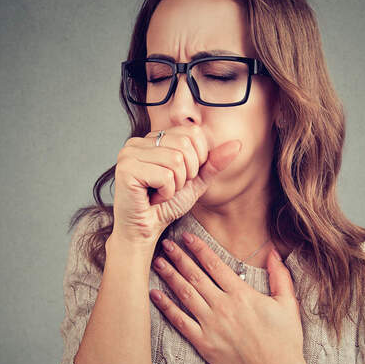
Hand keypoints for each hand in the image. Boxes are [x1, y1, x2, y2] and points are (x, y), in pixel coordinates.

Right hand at [111, 125, 241, 243]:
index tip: (181, 177)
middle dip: (187, 173)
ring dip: (176, 185)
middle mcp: (138, 141)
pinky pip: (164, 176)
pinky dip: (166, 192)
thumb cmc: (166, 205)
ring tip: (160, 193)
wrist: (145, 231)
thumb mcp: (196, 181)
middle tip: (170, 187)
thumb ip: (214, 162)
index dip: (198, 158)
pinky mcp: (126, 169)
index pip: (192, 132)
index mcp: (153, 138)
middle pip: (185, 144)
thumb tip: (237, 144)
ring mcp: (129, 153)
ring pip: (176, 160)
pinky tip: (152, 198)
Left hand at [149, 231, 307, 363]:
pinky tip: (155, 295)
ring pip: (185, 294)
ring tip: (158, 262)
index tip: (187, 237)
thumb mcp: (287, 304)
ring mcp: (211, 325)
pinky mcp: (204, 344)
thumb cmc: (285, 340)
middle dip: (179, 257)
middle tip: (166, 243)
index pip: (215, 264)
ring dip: (170, 276)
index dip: (199, 248)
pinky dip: (166, 307)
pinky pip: (180, 322)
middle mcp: (223, 306)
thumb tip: (274, 252)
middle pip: (195, 276)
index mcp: (242, 294)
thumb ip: (280, 276)